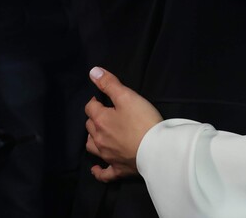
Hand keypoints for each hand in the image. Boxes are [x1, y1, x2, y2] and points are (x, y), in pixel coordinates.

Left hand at [84, 66, 161, 182]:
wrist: (156, 149)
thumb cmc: (142, 120)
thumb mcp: (127, 96)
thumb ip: (110, 84)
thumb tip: (93, 71)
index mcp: (100, 120)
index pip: (90, 107)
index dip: (96, 101)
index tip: (103, 99)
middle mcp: (99, 138)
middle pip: (90, 126)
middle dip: (95, 118)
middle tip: (106, 114)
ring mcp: (107, 155)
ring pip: (92, 146)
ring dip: (93, 139)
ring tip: (99, 135)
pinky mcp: (117, 168)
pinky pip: (104, 173)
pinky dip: (98, 170)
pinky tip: (96, 168)